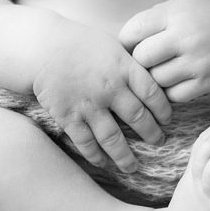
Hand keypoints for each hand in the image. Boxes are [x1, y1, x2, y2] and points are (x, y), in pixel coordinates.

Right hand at [32, 17, 171, 172]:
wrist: (42, 47)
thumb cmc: (80, 43)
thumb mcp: (112, 44)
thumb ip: (132, 63)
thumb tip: (155, 75)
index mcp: (124, 67)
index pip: (153, 94)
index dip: (164, 110)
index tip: (167, 120)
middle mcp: (110, 88)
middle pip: (139, 118)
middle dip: (152, 134)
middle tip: (159, 142)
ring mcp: (89, 105)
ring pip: (113, 138)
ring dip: (125, 156)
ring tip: (132, 167)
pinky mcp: (68, 117)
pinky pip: (86, 143)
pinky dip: (96, 156)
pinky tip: (103, 163)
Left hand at [118, 0, 209, 102]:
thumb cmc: (202, 16)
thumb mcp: (177, 5)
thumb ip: (149, 19)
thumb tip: (118, 45)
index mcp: (174, 14)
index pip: (132, 32)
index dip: (126, 41)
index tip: (131, 44)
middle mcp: (186, 37)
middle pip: (141, 59)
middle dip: (139, 61)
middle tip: (146, 60)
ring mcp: (197, 62)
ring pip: (155, 80)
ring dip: (153, 78)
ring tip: (161, 69)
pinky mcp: (207, 82)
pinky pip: (173, 96)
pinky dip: (169, 91)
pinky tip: (175, 79)